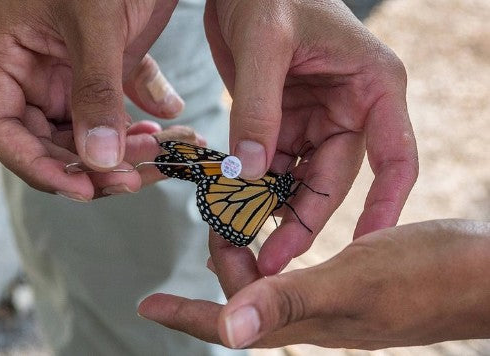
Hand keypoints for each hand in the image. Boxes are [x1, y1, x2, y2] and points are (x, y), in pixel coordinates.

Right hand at [0, 0, 181, 199]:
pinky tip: (172, 126)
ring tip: (165, 152)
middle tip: (140, 176)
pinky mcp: (108, 72)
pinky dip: (146, 125)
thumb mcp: (91, 21)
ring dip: (128, 152)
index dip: (38, 168)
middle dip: (96, 169)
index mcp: (11, 62)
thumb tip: (101, 160)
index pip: (5, 132)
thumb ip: (95, 89)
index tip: (81, 188)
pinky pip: (122, 111)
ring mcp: (73, 78)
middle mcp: (38, 78)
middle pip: (55, 144)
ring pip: (93, 136)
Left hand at [139, 220, 489, 348]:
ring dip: (247, 257)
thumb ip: (288, 304)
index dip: (187, 316)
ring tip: (234, 221)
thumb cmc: (427, 276)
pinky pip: (298, 269)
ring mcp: (334, 299)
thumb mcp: (353, 283)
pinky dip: (278, 246)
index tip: (148, 305)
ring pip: (270, 283)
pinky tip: (280, 225)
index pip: (231, 326)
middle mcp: (314, 315)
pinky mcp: (353, 280)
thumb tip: (226, 335)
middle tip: (213, 222)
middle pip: (246, 300)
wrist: (483, 273)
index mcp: (307, 321)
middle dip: (223, 265)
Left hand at [204, 0, 417, 272]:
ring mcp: (316, 119)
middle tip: (270, 258)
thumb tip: (248, 173)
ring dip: (271, 207)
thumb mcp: (264, 44)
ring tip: (240, 236)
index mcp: (373, 87)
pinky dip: (252, 186)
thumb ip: (257, 109)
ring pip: (300, 178)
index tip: (365, 248)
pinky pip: (272, 164)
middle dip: (301, 219)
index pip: (395, 157)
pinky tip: (231, 206)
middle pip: (333, 179)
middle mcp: (350, 109)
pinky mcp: (285, 122)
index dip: (385, 206)